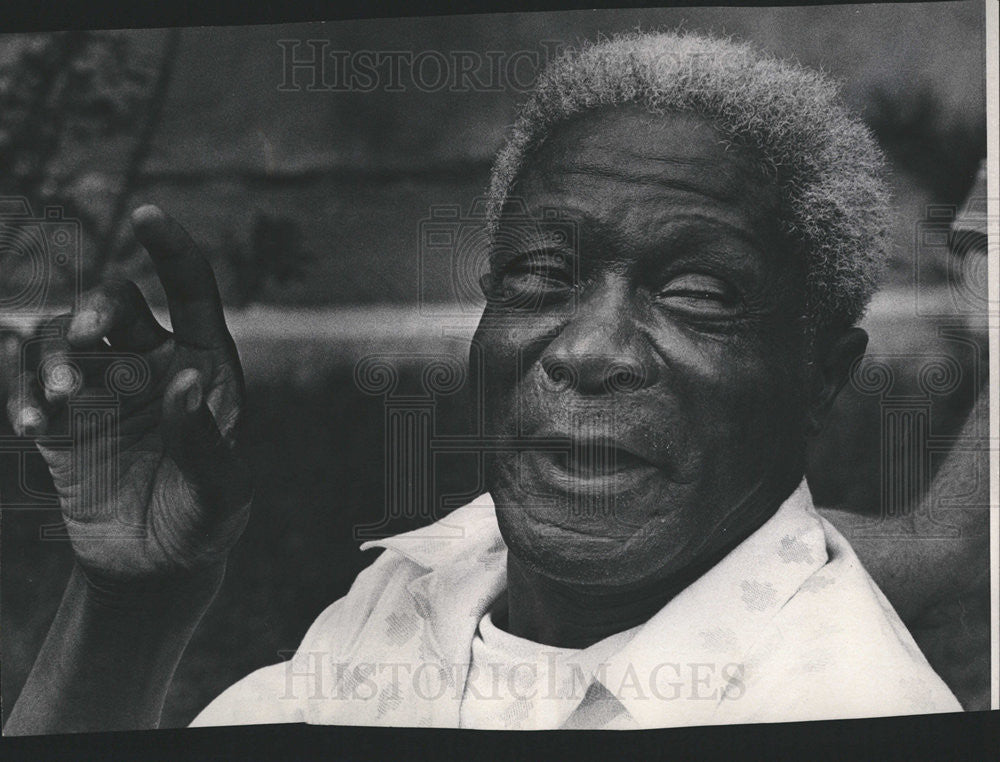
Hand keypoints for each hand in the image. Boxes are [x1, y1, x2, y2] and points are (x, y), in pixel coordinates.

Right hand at [7, 205, 250, 592]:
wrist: (158, 567)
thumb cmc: (206, 520)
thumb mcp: (220, 489)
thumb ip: (202, 440)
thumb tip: (182, 382)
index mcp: (204, 365)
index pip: (191, 292)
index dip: (171, 251)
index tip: (146, 213)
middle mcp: (149, 363)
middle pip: (114, 304)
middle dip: (96, 309)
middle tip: (88, 338)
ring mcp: (100, 388)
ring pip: (59, 337)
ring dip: (50, 356)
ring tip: (59, 402)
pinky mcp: (61, 421)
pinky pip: (25, 384)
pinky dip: (20, 391)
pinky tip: (35, 425)